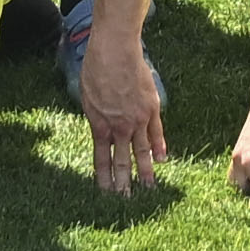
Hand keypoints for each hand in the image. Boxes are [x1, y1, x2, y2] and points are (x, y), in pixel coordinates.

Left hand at [82, 14, 167, 195]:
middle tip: (126, 201)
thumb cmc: (95, 68)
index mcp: (99, 125)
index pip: (101, 159)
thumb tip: (102, 127)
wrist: (115, 50)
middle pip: (122, 160)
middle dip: (123, 182)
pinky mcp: (152, 108)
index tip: (105, 192)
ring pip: (142, 151)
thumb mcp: (87, 96)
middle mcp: (119, 127)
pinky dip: (160, 146)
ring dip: (145, 171)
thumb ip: (96, 116)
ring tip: (148, 188)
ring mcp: (138, 119)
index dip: (103, 177)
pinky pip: (157, 132)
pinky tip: (162, 159)